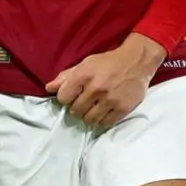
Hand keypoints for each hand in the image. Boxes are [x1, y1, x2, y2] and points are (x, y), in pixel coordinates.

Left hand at [46, 33, 164, 128]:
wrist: (137, 61)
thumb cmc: (108, 62)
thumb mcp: (86, 64)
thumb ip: (66, 77)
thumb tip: (49, 88)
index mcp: (84, 75)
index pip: (63, 98)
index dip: (65, 98)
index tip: (71, 96)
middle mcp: (96, 88)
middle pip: (75, 110)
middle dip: (77, 107)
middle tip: (84, 102)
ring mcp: (110, 99)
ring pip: (89, 120)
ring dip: (89, 116)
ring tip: (94, 108)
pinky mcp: (122, 108)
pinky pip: (105, 123)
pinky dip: (102, 120)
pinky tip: (103, 112)